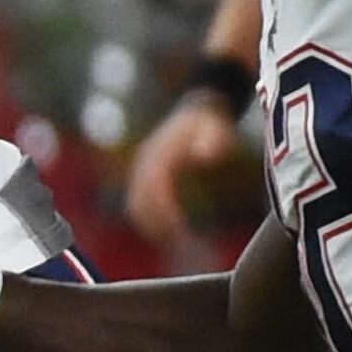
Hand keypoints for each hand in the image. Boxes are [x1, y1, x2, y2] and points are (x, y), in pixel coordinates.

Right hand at [125, 92, 253, 249]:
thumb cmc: (209, 122)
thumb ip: (212, 140)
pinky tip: (170, 230)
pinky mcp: (145, 174)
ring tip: (173, 241)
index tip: (179, 229)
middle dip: (154, 225)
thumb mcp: (216, 127)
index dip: (163, 211)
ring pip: (135, 205)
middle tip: (176, 243)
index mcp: (159, 154)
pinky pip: (139, 201)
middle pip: (138, 202)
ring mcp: (143, 168)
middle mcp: (146, 162)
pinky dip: (150, 218)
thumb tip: (204, 157)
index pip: (153, 188)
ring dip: (150, 225)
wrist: (197, 109)